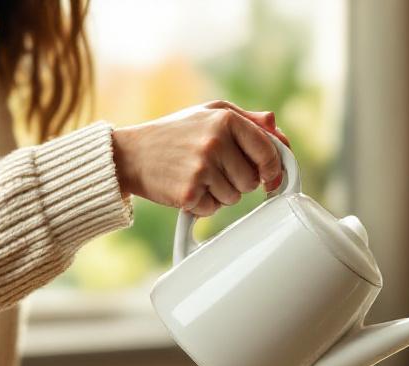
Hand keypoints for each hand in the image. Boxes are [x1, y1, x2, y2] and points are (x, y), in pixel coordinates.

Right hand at [111, 101, 290, 216]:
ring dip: (221, 193)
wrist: (131, 154)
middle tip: (215, 169)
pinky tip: (188, 187)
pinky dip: (203, 204)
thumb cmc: (175, 133)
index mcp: (226, 119)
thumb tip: (277, 128)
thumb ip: (247, 120)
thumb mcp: (210, 114)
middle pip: (252, 180)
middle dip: (239, 181)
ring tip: (198, 176)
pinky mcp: (189, 192)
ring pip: (235, 198)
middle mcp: (215, 142)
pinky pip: (213, 208)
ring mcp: (202, 168)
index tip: (271, 177)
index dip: (274, 169)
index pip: (268, 151)